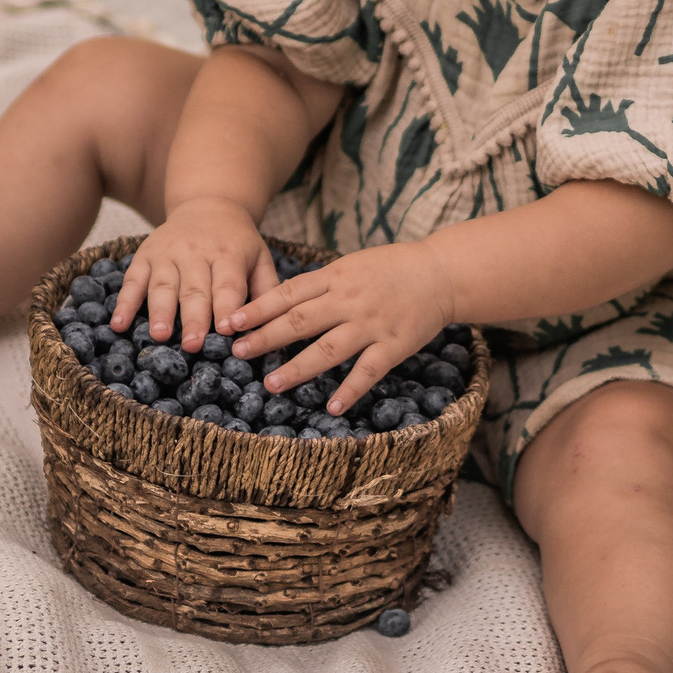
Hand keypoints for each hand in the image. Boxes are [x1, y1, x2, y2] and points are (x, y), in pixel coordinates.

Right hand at [114, 196, 275, 349]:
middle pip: (194, 289)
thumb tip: (275, 324)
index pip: (227, 284)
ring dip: (159, 312)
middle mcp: (196, 252)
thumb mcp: (260, 257)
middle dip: (193, 318)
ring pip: (162, 286)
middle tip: (192, 345)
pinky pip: (133, 280)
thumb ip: (267, 289)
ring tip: (159, 336)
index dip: (226, 307)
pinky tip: (118, 324)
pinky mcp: (145, 256)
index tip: (226, 332)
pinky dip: (124, 303)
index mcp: (228, 254)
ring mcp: (167, 253)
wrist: (208, 204)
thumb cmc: (237, 243)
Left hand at [229, 240, 455, 412]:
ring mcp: (372, 324)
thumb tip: (280, 300)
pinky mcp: (394, 345)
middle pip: (301, 320)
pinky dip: (351, 390)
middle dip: (266, 337)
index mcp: (335, 277)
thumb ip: (320, 283)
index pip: (288, 293)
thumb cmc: (391, 268)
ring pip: (329, 349)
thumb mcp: (350, 265)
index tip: (231, 321)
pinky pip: (369, 371)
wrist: (441, 272)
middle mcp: (349, 300)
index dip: (258, 308)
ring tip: (272, 384)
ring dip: (298, 368)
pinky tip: (332, 407)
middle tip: (238, 352)